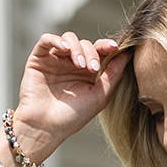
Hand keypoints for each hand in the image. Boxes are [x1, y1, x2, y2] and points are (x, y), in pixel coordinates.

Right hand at [15, 31, 130, 152]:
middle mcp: (71, 64)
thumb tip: (127, 54)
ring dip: (77, 48)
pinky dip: (56, 39)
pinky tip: (64, 49)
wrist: (46, 127)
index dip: (107, 46)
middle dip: (91, 53)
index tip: (115, 47)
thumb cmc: (73, 116)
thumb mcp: (100, 96)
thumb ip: (113, 74)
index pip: (99, 51)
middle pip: (86, 44)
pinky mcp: (39, 58)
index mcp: (87, 72)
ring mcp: (55, 60)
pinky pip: (46, 39)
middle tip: (92, 69)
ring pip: (69, 39)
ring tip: (79, 66)